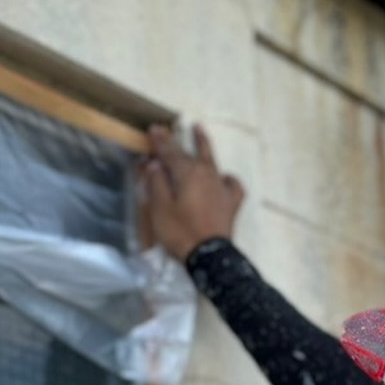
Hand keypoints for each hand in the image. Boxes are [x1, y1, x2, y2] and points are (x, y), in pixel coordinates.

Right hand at [141, 123, 245, 261]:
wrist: (209, 255)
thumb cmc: (180, 232)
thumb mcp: (160, 208)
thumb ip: (156, 183)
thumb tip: (155, 163)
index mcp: (186, 173)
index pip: (169, 152)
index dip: (160, 141)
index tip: (153, 129)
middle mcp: (206, 173)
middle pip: (188, 153)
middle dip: (175, 142)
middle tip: (166, 130)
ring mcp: (221, 186)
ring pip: (211, 160)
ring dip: (203, 145)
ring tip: (199, 130)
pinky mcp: (231, 202)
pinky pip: (231, 184)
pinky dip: (226, 178)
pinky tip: (223, 178)